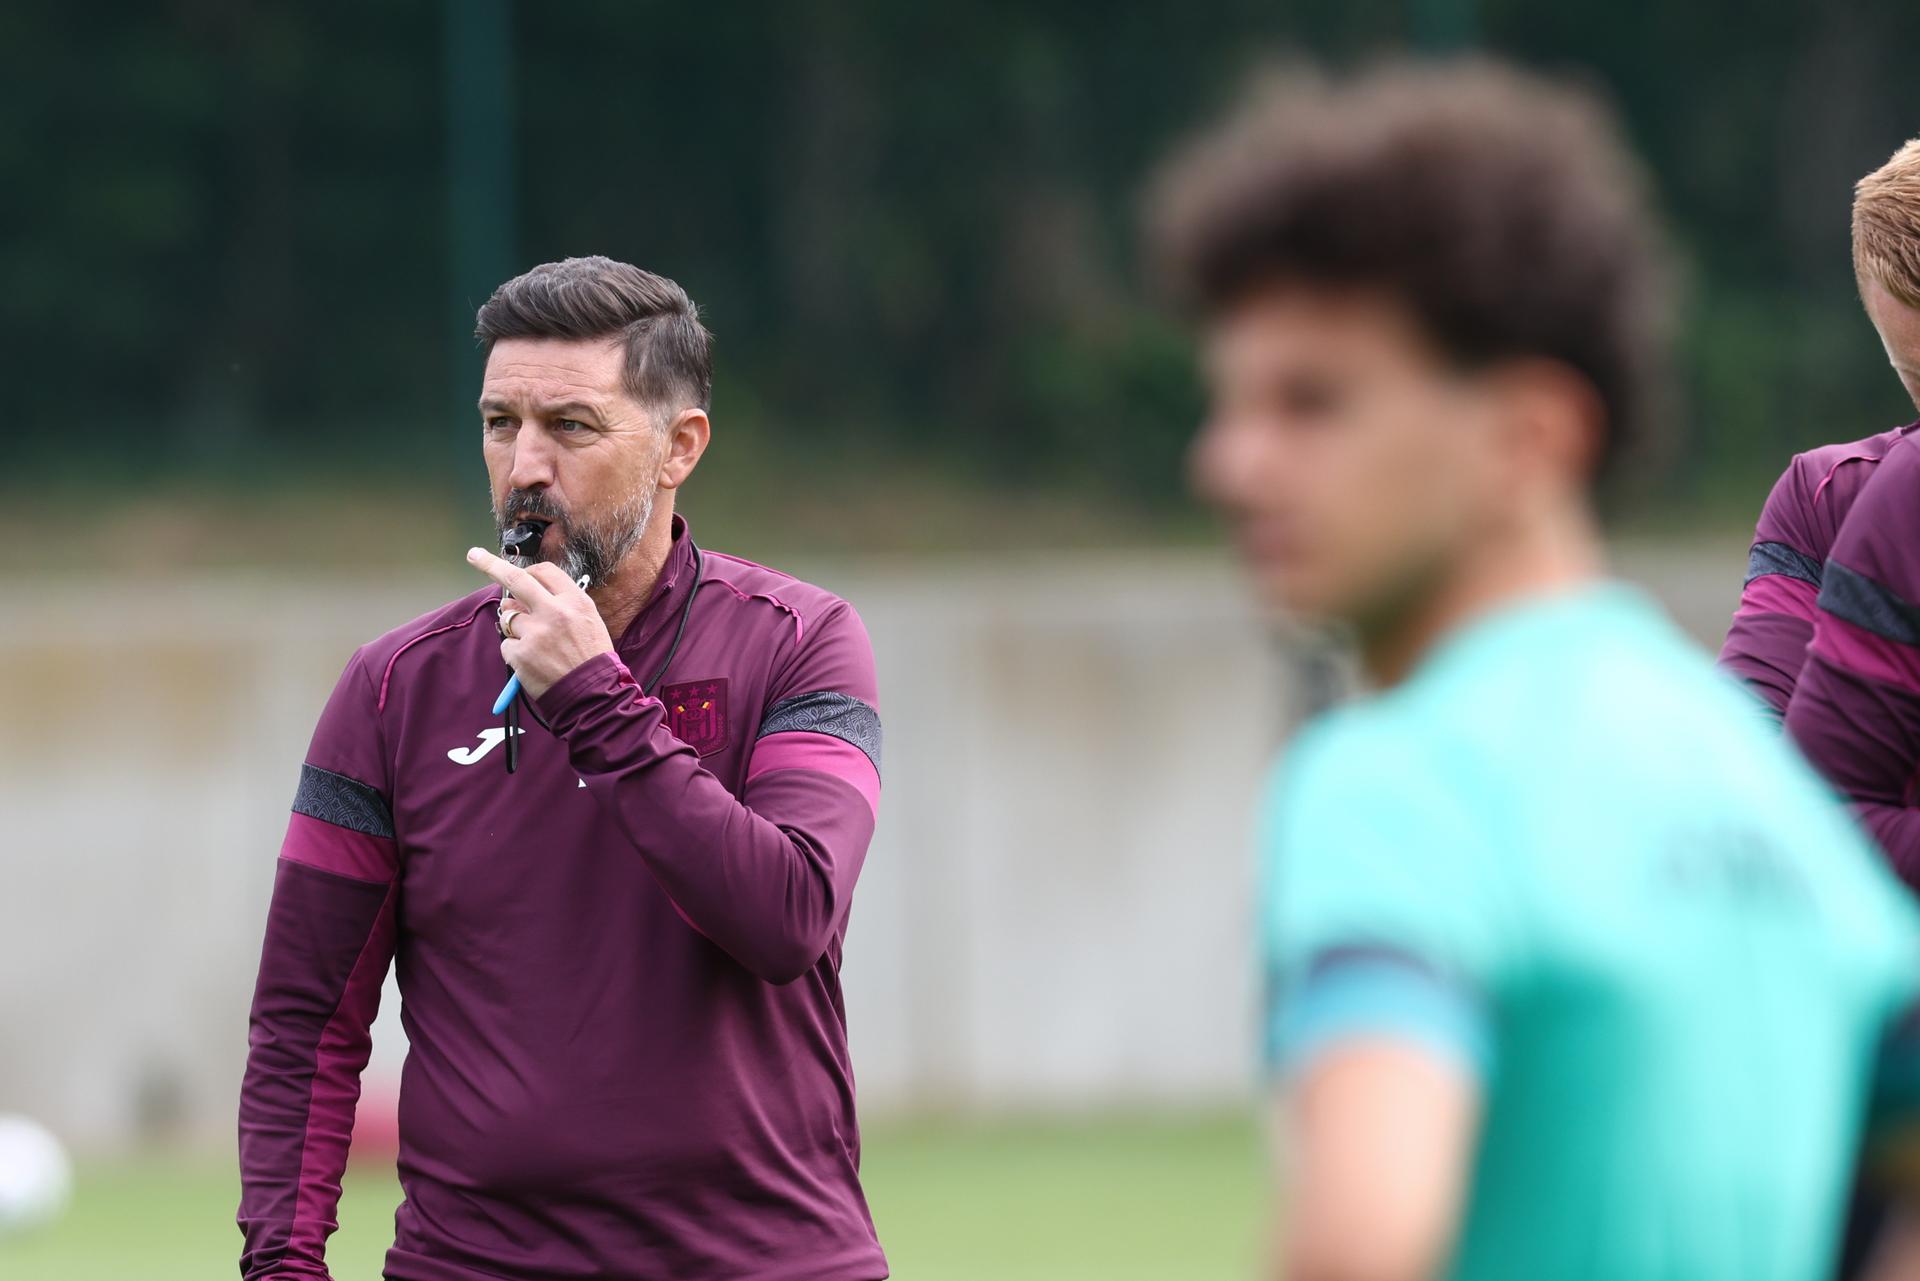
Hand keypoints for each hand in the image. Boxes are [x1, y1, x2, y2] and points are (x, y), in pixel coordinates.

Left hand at [466, 547, 614, 699]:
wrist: (592, 694)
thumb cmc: (591, 658)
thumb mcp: (587, 621)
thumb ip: (560, 603)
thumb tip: (525, 595)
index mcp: (575, 601)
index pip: (544, 572)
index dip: (528, 571)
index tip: (513, 568)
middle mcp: (554, 612)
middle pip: (516, 579)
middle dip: (491, 565)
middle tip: (475, 556)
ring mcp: (535, 633)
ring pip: (507, 616)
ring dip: (513, 625)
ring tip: (534, 642)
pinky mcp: (520, 654)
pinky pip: (507, 644)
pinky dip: (515, 651)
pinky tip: (532, 660)